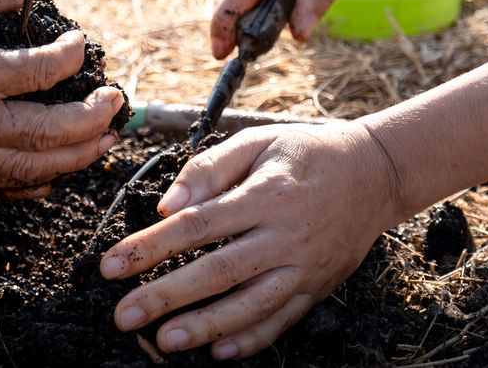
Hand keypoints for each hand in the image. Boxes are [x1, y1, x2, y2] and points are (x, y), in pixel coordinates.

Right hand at [0, 0, 122, 197]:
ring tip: (103, 143)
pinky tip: (50, 179)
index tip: (83, 44)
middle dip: (92, 120)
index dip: (72, 56)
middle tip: (117, 102)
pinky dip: (26, 184)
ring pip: (24, 168)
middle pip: (46, 133)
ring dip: (72, 158)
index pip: (40, 71)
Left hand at [99, 123, 399, 359]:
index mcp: (266, 195)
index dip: (152, 246)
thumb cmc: (307, 152)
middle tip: (124, 314)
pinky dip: (251, 339)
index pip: (199, 225)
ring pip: (251, 304)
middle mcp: (286, 236)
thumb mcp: (258, 141)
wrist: (375, 173)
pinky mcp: (316, 287)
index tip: (111, 264)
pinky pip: (282, 320)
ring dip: (206, 326)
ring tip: (164, 341)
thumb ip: (210, 169)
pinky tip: (219, 352)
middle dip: (167, 295)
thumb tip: (167, 204)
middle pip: (219, 271)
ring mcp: (304, 267)